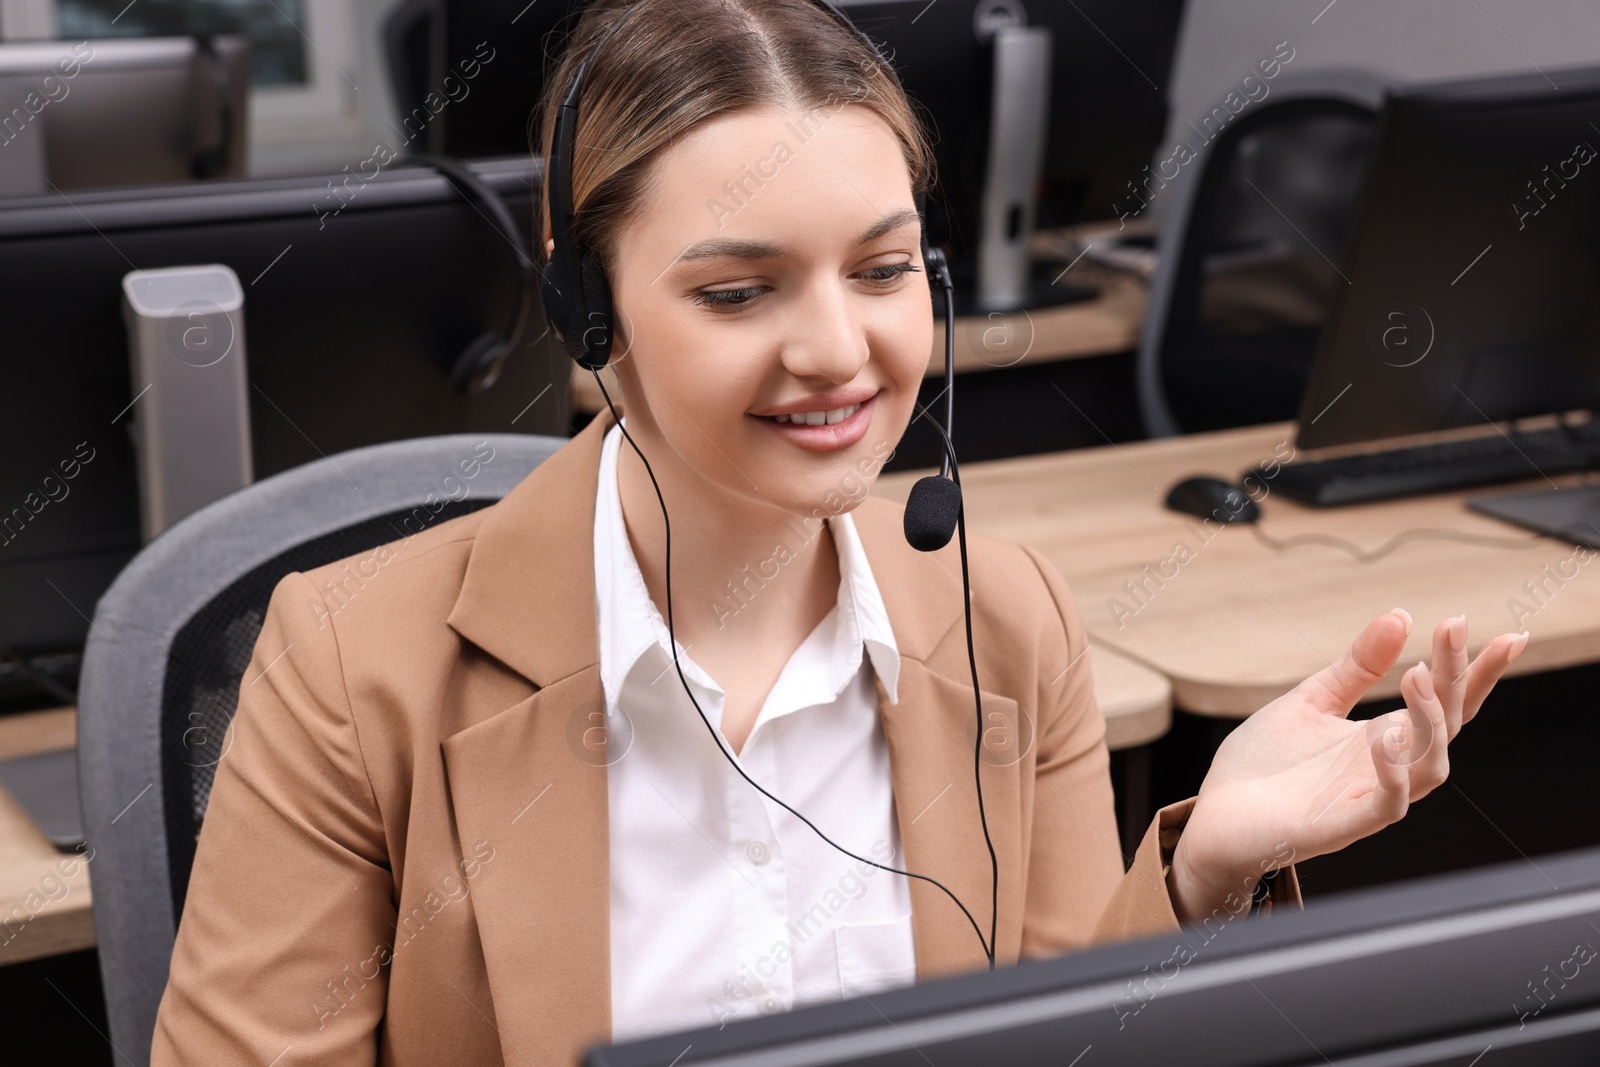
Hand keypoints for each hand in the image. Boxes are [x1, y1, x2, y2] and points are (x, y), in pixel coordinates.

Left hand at [1167, 608, 1528, 924]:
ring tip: (1418, 676)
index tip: (1509, 636)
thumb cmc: (1265, 766)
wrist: (1217, 818)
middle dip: (1457, 678)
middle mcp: (1388, 769)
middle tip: (1456, 630)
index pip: (1445, 703)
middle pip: (1446, 726)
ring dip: (1430, 722)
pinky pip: (1386, 806)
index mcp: (1385, 738)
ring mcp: (1368, 798)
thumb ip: (1356, 666)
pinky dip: (1394, 775)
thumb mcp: (1311, 701)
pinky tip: (1387, 740)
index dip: (1478, 674)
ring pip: (1430, 768)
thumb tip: (1401, 616)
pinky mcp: (1342, 826)